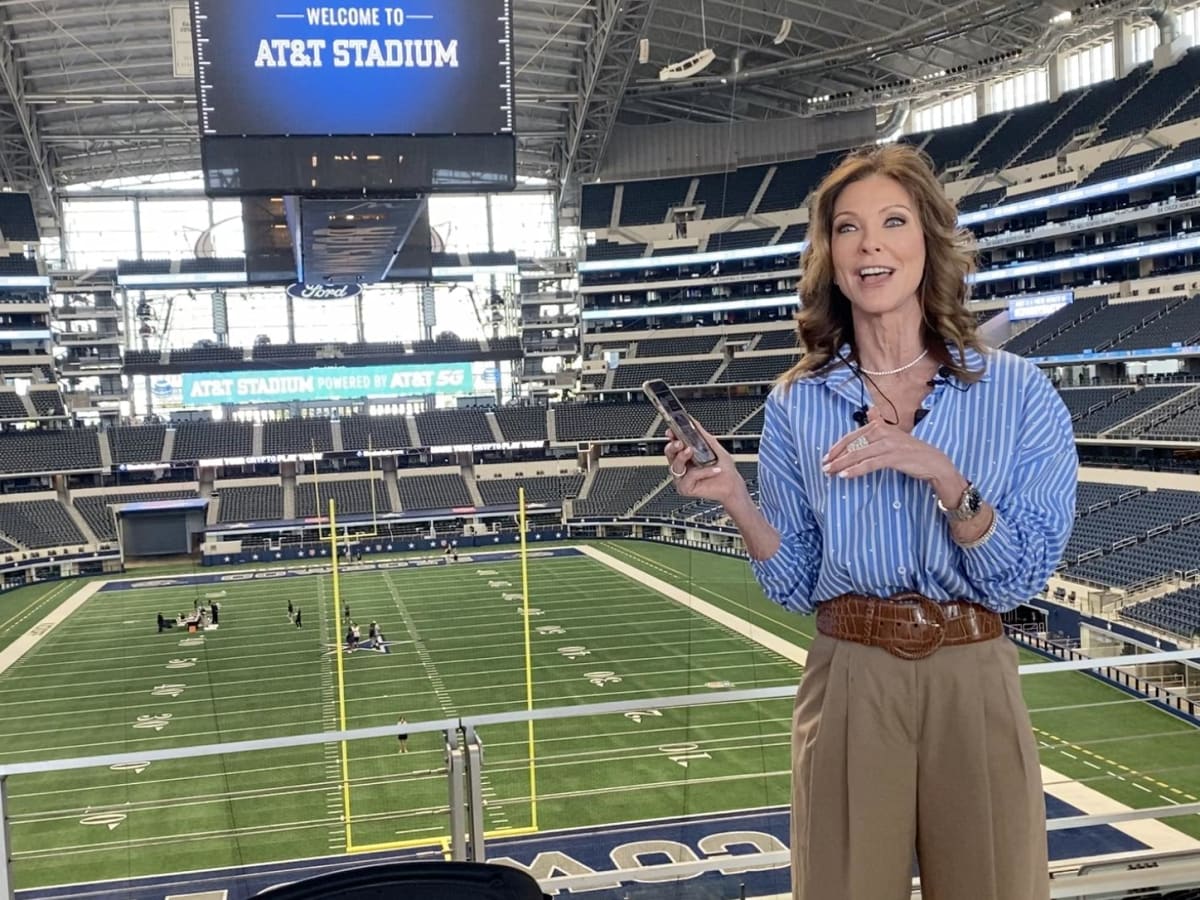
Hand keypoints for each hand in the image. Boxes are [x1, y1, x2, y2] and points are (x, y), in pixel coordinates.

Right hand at [663, 421, 750, 509]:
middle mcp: (682, 466)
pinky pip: (689, 476)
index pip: (673, 444)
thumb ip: (701, 434)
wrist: (732, 484)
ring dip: (683, 457)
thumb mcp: (713, 446)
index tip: (671, 431)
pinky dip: (702, 472)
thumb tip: (693, 421)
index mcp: (686, 455)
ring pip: (676, 465)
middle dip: (673, 446)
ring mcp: (682, 478)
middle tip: (680, 442)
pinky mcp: (685, 488)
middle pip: (669, 453)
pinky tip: (713, 470)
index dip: (671, 437)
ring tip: (692, 451)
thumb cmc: (724, 468)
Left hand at [822, 408, 964, 501]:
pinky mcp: (893, 457)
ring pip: (858, 454)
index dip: (837, 447)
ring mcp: (888, 444)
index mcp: (880, 425)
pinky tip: (845, 475)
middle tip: (824, 466)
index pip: (852, 436)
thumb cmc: (910, 451)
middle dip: (836, 457)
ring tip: (830, 472)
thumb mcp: (893, 436)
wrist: (933, 462)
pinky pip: (869, 464)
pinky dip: (855, 470)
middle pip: (852, 445)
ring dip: (841, 464)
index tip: (827, 456)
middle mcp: (882, 431)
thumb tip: (870, 411)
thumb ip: (879, 426)